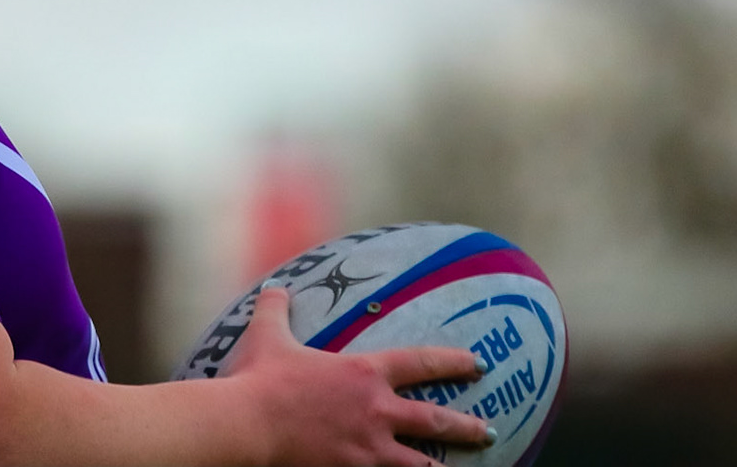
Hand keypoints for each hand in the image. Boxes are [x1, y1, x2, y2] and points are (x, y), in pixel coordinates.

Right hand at [228, 285, 495, 466]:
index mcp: (363, 373)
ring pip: (419, 464)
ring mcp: (368, 450)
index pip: (420, 362)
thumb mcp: (268, 335)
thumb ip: (276, 309)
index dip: (452, 362)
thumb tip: (274, 287)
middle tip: (488, 431)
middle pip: (434, 421)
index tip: (477, 364)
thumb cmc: (260, 379)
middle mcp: (375, 411)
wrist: (248, 424)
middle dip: (466, 427)